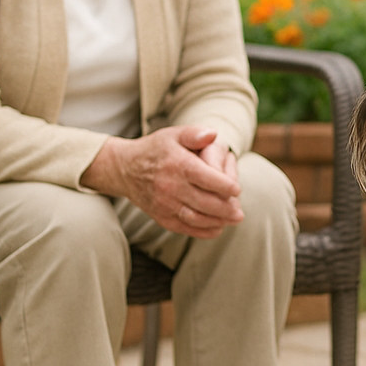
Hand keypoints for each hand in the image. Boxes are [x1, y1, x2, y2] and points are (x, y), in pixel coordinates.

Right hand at [83, 126, 242, 237]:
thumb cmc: (156, 149)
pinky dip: (203, 231)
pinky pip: (184, 228)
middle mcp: (170, 187)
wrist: (124, 169)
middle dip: (226, 209)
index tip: (237, 189)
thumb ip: (195, 134)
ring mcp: (164, 204)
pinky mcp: (160, 216)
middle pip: (205, 202)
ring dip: (218, 222)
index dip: (226, 186)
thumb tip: (214, 134)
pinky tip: (217, 228)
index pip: (207, 179)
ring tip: (233, 220)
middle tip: (240, 212)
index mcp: (178, 165)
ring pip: (196, 218)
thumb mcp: (174, 135)